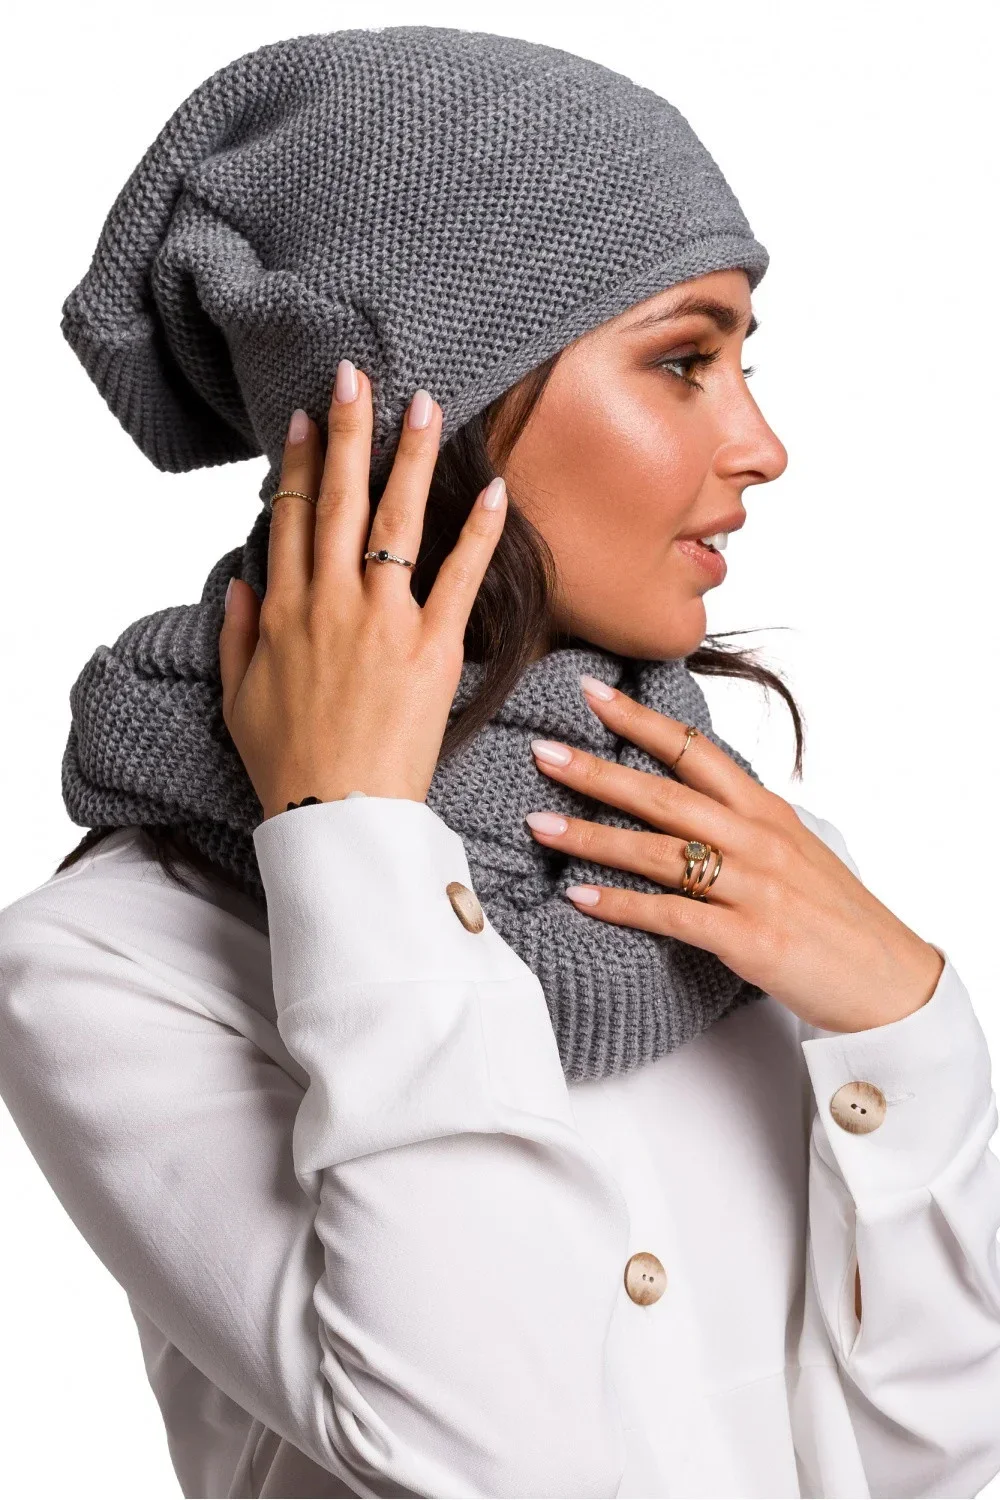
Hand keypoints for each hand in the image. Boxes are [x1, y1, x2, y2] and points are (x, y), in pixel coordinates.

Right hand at [219, 365, 506, 820]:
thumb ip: (236, 632)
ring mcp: (384, 620)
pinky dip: (477, 531)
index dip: (301, 462)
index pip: (292, 515)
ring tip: (425, 404)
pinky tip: (493, 488)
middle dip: (348, 429)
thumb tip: (241, 580)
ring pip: (396, 521)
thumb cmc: (288, 763)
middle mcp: (331, 601)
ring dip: (410, 457)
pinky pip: (459, 577)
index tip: (308, 417)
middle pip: (340, 498)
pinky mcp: (432, 648)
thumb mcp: (239, 696)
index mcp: (283, 610)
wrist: (337, 814)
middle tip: (357, 374)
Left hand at [525, 677, 944, 1033]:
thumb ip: (738, 822)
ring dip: (592, 837)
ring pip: (659, 851)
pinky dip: (621, 905)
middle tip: (542, 751)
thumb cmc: (833, 916)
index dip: (640, 719)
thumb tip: (682, 800)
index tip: (591, 693)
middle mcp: (758, 839)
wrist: (887, 980)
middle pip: (664, 794)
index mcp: (765, 810)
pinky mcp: (749, 938)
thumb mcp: (791, 850)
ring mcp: (754, 887)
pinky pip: (671, 915)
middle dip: (596, 771)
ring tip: (539, 825)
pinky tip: (579, 897)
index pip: (694, 750)